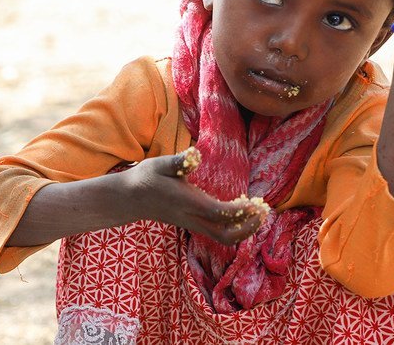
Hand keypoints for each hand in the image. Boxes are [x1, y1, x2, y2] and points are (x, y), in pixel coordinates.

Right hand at [123, 153, 266, 244]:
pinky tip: (242, 211)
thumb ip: (180, 161)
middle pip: (225, 236)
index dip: (240, 211)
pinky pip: (219, 233)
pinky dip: (235, 227)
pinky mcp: (193, 224)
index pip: (219, 213)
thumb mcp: (160, 164)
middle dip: (248, 227)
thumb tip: (196, 154)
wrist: (129, 198)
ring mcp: (193, 224)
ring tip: (258, 213)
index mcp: (188, 203)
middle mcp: (192, 218)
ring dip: (244, 229)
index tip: (257, 202)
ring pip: (223, 238)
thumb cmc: (146, 178)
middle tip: (264, 210)